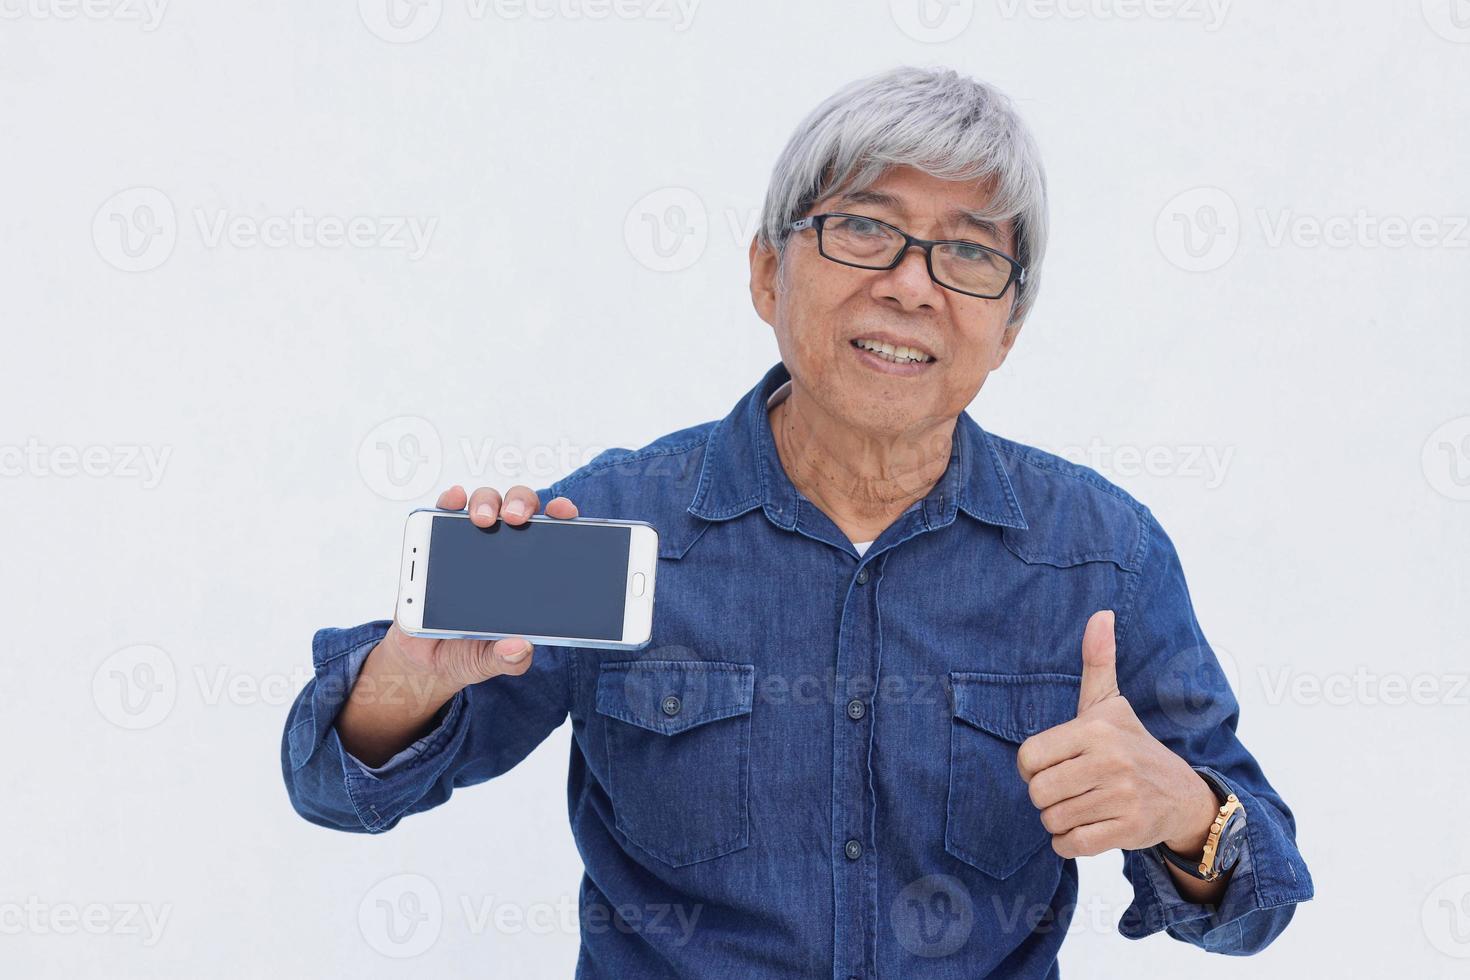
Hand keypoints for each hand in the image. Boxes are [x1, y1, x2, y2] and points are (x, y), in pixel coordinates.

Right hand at [382, 483, 580, 693]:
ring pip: (485, 504)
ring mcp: (470, 543)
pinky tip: (453, 500)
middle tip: (516, 519)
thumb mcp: (493, 661)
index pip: (553, 534)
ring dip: (486, 502)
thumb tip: (520, 647)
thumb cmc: (469, 651)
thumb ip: (510, 659)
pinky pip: (444, 514)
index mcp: (529, 572)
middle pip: (519, 509)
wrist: (425, 661)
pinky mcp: (436, 545)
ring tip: (482, 518)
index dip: (562, 516)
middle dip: (522, 504)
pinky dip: (449, 502)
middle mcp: (503, 550)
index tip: (564, 511)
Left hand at [1016, 610, 1218, 859]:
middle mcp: (1110, 761)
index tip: (1054, 764)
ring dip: (1059, 820)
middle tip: (1068, 789)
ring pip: (1053, 820)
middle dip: (1045, 796)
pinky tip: (1086, 828)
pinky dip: (1069, 843)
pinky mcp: (1129, 830)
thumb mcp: (1110, 704)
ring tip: (1081, 805)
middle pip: (1037, 792)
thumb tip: (1101, 613)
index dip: (1032, 767)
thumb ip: (1098, 661)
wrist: (1181, 794)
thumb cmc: (1132, 745)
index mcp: (1096, 729)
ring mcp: (1122, 797)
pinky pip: (1072, 845)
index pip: (1028, 758)